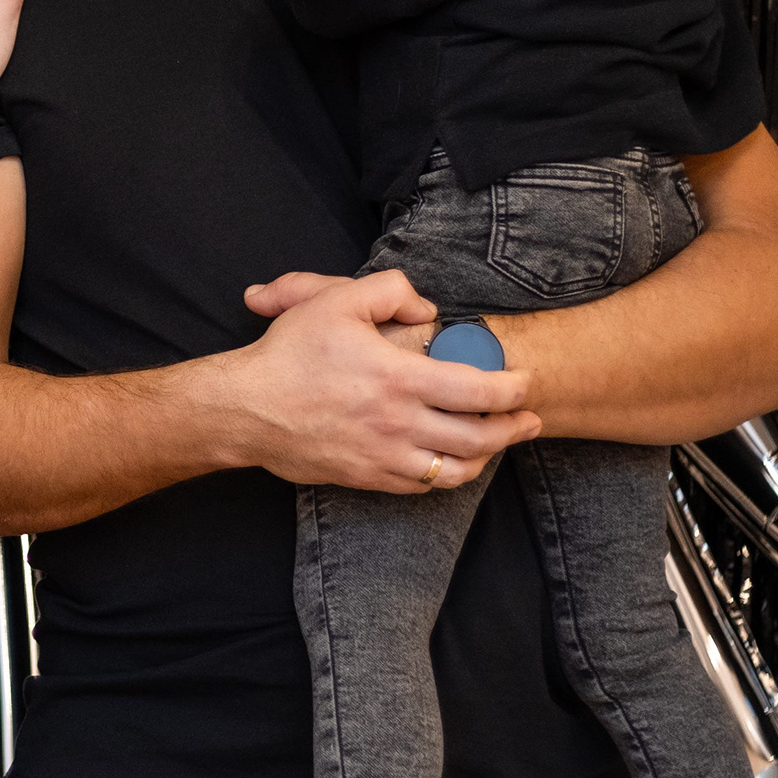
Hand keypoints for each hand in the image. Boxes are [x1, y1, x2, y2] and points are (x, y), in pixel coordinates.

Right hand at [230, 270, 538, 490]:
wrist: (247, 409)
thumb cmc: (290, 353)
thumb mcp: (336, 300)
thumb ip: (391, 291)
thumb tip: (429, 311)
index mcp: (399, 378)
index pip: (479, 390)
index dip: (513, 388)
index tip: (525, 381)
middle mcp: (398, 423)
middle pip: (480, 437)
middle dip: (515, 428)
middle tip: (530, 417)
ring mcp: (384, 456)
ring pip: (456, 469)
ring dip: (488, 456)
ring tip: (500, 442)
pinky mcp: (368, 476)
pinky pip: (423, 486)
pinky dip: (448, 475)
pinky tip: (454, 460)